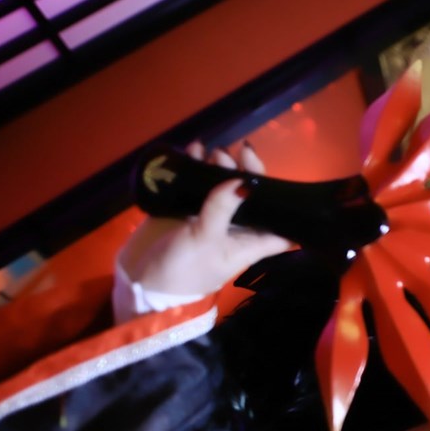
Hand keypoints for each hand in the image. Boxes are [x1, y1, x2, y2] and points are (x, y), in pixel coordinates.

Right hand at [116, 141, 294, 301]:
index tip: (281, 180)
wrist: (144, 281)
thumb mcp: (207, 240)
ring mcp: (212, 215)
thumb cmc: (185, 269)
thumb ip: (222, 209)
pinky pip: (197, 182)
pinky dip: (197, 166)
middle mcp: (237, 227)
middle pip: (251, 195)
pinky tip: (195, 150)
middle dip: (247, 172)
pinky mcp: (187, 207)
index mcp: (251, 242)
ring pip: (224, 184)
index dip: (285, 204)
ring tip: (214, 152)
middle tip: (235, 153)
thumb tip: (242, 181)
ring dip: (222, 166)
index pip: (280, 224)